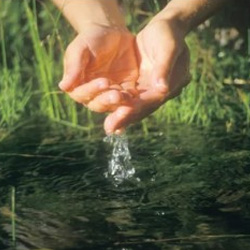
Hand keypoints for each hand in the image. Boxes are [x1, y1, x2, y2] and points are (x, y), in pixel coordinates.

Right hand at [59, 23, 138, 111]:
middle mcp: (93, 94)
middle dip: (107, 100)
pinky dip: (132, 101)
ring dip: (120, 103)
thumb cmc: (92, 39)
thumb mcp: (81, 48)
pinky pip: (128, 100)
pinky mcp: (125, 92)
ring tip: (127, 97)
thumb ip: (73, 66)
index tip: (103, 81)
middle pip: (97, 104)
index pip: (82, 93)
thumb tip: (63, 86)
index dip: (92, 90)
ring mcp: (109, 94)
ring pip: (113, 105)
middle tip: (117, 95)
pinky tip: (138, 99)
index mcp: (78, 85)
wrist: (113, 34)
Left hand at [104, 19, 190, 133]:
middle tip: (110, 129)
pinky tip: (111, 114)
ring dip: (122, 116)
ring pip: (136, 106)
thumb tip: (162, 90)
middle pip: (142, 108)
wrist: (165, 29)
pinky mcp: (142, 86)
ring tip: (109, 127)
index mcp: (171, 84)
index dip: (136, 109)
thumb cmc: (168, 35)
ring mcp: (151, 90)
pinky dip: (121, 106)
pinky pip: (131, 99)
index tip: (121, 117)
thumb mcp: (168, 47)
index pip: (151, 100)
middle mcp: (161, 92)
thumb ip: (164, 67)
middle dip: (126, 118)